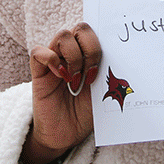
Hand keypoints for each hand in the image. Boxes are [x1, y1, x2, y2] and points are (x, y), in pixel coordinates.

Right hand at [23, 23, 101, 163]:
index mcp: (89, 54)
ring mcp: (55, 60)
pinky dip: (50, 59)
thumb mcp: (103, 92)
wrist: (66, 135)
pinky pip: (38, 52)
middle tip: (92, 73)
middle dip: (91, 48)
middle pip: (81, 28)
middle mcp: (72, 53)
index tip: (108, 63)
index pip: (96, 30)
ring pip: (62, 35)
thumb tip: (126, 59)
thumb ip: (109, 73)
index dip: (103, 41)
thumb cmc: (86, 112)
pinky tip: (60, 76)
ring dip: (74, 57)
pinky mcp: (38, 72)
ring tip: (76, 80)